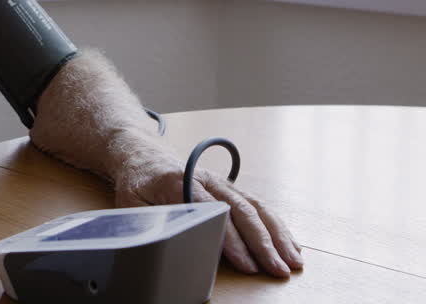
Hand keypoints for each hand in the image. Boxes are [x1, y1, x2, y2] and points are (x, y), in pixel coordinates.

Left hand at [111, 145, 303, 277]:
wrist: (143, 154)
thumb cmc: (137, 183)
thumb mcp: (131, 202)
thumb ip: (146, 221)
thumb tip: (164, 246)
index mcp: (181, 181)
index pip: (213, 212)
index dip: (230, 240)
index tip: (246, 264)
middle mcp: (208, 179)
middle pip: (241, 210)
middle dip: (263, 243)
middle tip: (278, 269)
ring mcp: (222, 183)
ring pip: (256, 207)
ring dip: (277, 235)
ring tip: (293, 261)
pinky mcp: (230, 188)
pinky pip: (259, 205)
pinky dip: (277, 225)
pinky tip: (291, 243)